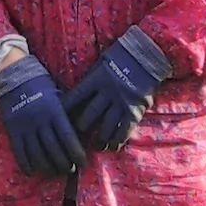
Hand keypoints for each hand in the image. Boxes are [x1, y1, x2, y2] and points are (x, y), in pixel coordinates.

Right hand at [0, 55, 84, 178]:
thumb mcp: (58, 96)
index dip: (77, 154)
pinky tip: (32, 172)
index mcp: (55, 112)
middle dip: (64, 164)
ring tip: (54, 173)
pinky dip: (26, 165)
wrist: (13, 76)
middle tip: (69, 170)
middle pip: (54, 150)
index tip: (83, 164)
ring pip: (38, 155)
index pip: (68, 139)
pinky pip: (19, 153)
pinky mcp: (12, 131)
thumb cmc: (40, 85)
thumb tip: (80, 132)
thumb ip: (66, 114)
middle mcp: (41, 122)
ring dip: (48, 167)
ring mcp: (25, 127)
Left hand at [63, 26, 171, 150]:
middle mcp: (107, 92)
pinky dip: (117, 140)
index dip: (66, 109)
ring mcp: (122, 102)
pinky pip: (124, 130)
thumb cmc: (120, 60)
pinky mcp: (135, 111)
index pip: (76, 96)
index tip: (58, 119)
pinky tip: (113, 146)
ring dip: (99, 139)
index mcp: (96, 79)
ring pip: (106, 126)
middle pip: (89, 115)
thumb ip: (91, 79)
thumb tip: (74, 94)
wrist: (147, 58)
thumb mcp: (101, 64)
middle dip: (81, 127)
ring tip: (96, 146)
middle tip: (77, 135)